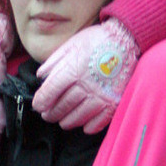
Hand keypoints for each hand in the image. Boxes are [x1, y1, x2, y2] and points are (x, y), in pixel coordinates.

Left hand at [33, 18, 138, 132]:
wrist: (126, 40)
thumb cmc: (97, 40)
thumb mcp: (72, 44)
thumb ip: (54, 61)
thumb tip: (41, 76)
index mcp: (73, 70)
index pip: (49, 93)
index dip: (40, 102)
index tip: (38, 106)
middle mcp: (86, 85)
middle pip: (62, 107)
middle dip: (51, 113)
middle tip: (48, 115)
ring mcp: (101, 96)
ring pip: (77, 117)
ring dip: (67, 121)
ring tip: (63, 120)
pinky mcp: (114, 102)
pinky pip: (98, 122)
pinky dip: (88, 126)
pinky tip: (84, 124)